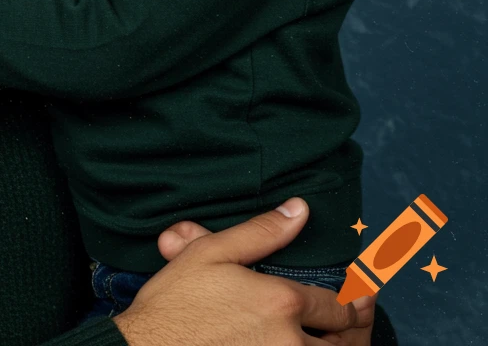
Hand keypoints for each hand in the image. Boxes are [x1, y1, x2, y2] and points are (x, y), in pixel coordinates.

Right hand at [113, 199, 374, 345]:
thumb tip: (300, 209)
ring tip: (350, 337)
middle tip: (366, 313)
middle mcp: (291, 344)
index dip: (357, 298)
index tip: (365, 292)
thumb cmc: (175, 304)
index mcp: (280, 302)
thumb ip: (261, 232)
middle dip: (362, 325)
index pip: (338, 304)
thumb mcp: (210, 253)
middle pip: (348, 342)